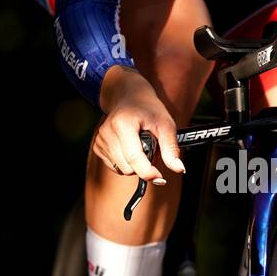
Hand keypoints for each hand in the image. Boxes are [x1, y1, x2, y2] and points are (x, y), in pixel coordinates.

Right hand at [94, 67, 184, 181]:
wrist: (129, 97)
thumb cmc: (149, 109)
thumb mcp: (165, 124)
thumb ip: (171, 148)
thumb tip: (179, 169)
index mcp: (123, 124)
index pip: (134, 157)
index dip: (148, 172)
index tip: (160, 178)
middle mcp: (107, 132)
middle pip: (128, 168)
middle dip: (143, 165)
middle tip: (151, 149)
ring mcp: (100, 140)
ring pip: (121, 170)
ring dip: (135, 165)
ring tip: (140, 146)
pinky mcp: (97, 146)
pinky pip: (115, 167)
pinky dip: (126, 163)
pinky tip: (130, 148)